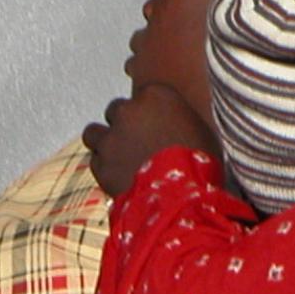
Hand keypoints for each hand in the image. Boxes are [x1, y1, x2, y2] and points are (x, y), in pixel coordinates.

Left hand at [82, 84, 217, 195]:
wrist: (181, 198)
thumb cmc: (200, 164)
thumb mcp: (200, 130)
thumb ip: (179, 119)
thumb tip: (176, 125)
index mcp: (156, 95)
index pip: (143, 95)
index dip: (148, 112)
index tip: (155, 126)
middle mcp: (128, 111)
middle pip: (116, 110)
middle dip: (124, 125)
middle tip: (138, 143)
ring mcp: (110, 137)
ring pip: (94, 132)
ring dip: (104, 142)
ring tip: (119, 158)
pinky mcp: (101, 164)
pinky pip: (95, 160)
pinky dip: (105, 168)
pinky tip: (120, 177)